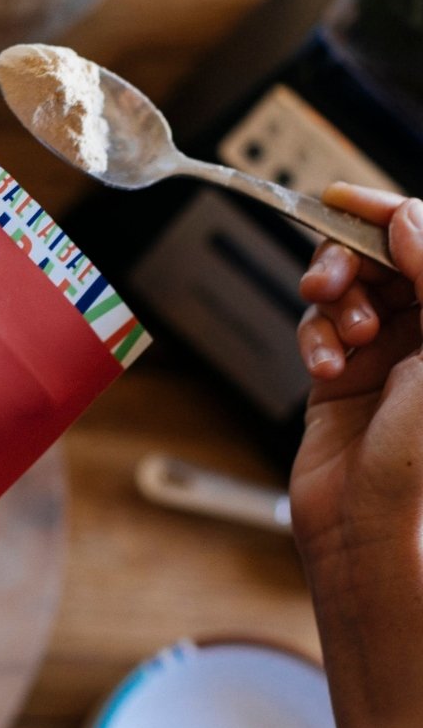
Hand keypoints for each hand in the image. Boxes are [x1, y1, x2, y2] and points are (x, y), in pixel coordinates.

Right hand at [290, 184, 422, 727]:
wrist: (364, 529)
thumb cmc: (417, 462)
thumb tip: (406, 217)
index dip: (392, 211)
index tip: (348, 198)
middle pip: (385, 256)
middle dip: (352, 261)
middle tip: (330, 282)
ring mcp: (390, 352)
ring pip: (348, 287)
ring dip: (333, 304)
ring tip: (342, 337)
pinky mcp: (344, 373)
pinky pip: (319, 327)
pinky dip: (314, 340)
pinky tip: (325, 369)